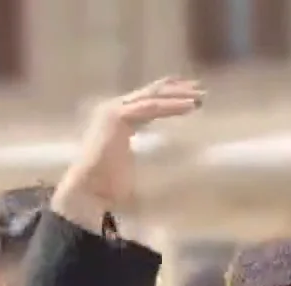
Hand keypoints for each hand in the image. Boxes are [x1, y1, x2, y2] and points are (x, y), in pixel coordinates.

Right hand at [53, 77, 203, 217]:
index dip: (169, 94)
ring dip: (178, 95)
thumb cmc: (110, 186)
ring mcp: (113, 110)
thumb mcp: (134, 163)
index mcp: (117, 118)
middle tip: (201, 88)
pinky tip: (190, 106)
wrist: (89, 191)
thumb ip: (149, 153)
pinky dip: (171, 106)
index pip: (146, 99)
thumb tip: (175, 164)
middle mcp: (113, 108)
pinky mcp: (116, 117)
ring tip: (200, 96)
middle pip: (151, 92)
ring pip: (152, 97)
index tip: (192, 94)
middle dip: (177, 89)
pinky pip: (150, 107)